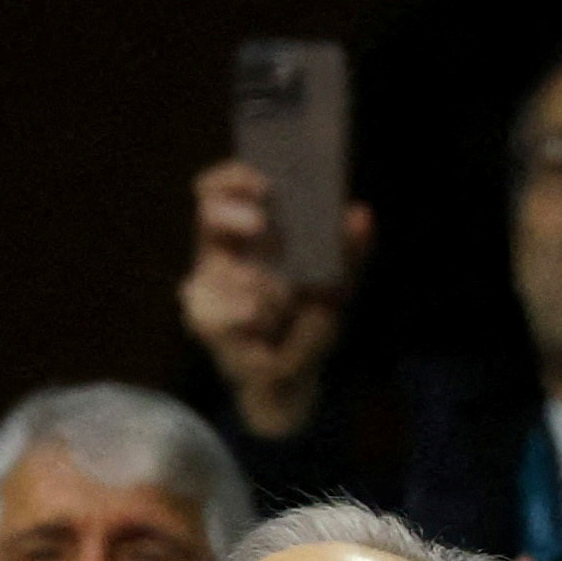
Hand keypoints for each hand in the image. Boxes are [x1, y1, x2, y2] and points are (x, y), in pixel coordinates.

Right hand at [177, 160, 371, 439]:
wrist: (291, 382)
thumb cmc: (308, 322)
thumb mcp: (340, 285)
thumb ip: (350, 253)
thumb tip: (358, 215)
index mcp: (248, 235)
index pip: (222, 189)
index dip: (234, 178)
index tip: (262, 182)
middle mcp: (220, 256)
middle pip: (206, 217)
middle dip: (231, 216)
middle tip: (260, 225)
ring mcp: (207, 290)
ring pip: (213, 271)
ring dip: (247, 282)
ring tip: (275, 301)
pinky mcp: (203, 323)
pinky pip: (214, 313)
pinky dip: (242, 316)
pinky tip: (259, 324)